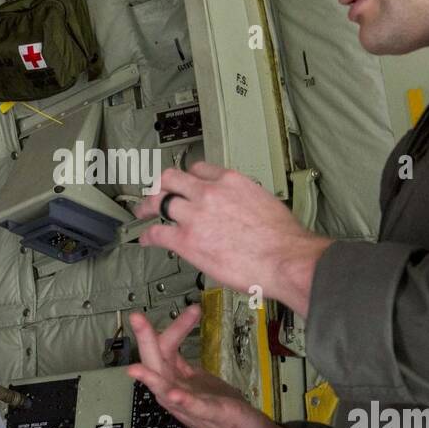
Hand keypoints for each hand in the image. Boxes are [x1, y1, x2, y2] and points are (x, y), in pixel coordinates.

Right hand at [126, 305, 277, 427]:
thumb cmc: (221, 409)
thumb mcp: (200, 381)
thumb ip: (181, 366)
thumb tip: (169, 341)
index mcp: (175, 380)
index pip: (167, 347)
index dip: (176, 327)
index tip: (193, 308)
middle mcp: (175, 392)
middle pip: (155, 363)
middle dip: (145, 341)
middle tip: (136, 317)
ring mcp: (190, 407)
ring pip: (164, 390)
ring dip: (151, 378)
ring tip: (135, 368)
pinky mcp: (210, 416)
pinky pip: (192, 408)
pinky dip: (182, 400)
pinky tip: (173, 394)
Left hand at [135, 162, 330, 314]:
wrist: (285, 259)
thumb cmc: (284, 239)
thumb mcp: (266, 203)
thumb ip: (246, 201)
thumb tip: (243, 211)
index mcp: (231, 181)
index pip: (199, 168)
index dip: (189, 176)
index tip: (186, 182)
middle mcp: (209, 192)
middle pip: (172, 178)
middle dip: (161, 184)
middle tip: (155, 191)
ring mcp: (195, 215)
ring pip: (160, 201)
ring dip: (147, 207)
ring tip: (143, 212)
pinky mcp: (186, 240)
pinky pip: (157, 233)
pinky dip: (147, 236)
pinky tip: (145, 239)